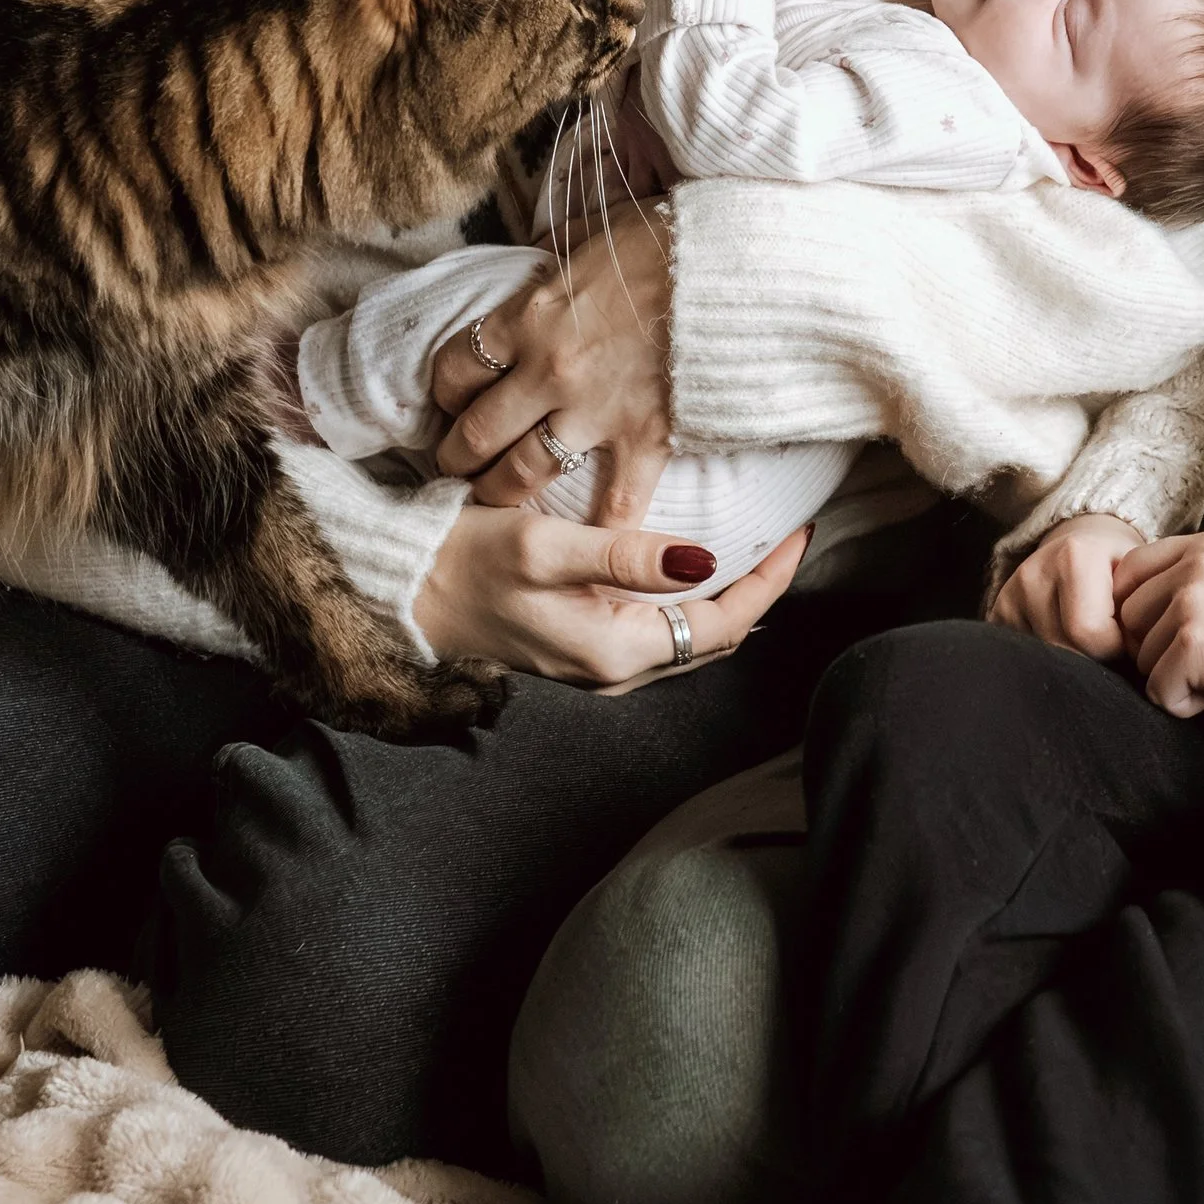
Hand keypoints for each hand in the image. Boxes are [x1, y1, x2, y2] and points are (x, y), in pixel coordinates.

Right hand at [415, 507, 809, 688]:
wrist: (402, 593)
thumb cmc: (465, 564)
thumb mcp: (546, 548)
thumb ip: (627, 556)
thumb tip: (707, 560)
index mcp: (616, 652)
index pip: (725, 625)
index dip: (770, 580)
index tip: (801, 531)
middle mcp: (615, 672)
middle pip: (716, 637)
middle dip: (760, 588)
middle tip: (793, 531)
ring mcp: (598, 666)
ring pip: (691, 636)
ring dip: (730, 595)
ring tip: (760, 543)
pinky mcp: (582, 649)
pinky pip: (661, 631)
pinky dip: (693, 600)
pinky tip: (699, 565)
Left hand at [429, 209, 671, 524]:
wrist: (735, 263)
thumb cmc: (666, 239)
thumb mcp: (594, 229)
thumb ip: (558, 252)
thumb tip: (543, 250)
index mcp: (529, 318)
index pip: (456, 369)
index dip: (447, 391)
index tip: (455, 400)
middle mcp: (548, 372)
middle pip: (476, 434)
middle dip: (457, 455)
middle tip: (458, 464)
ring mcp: (594, 411)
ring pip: (521, 475)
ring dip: (501, 492)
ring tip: (499, 498)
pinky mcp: (645, 436)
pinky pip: (616, 501)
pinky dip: (603, 528)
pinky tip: (593, 547)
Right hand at [990, 512, 1146, 657]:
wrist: (1084, 543)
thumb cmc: (1120, 568)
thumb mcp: (1142, 579)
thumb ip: (1143, 613)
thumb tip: (1136, 661)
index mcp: (1074, 555)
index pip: (1090, 633)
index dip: (1117, 648)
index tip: (1129, 638)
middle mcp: (1032, 572)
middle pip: (1064, 650)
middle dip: (1096, 660)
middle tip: (1112, 645)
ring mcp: (1009, 594)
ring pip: (1045, 659)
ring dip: (1074, 662)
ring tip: (1090, 642)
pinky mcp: (998, 614)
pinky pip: (1027, 657)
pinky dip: (1052, 659)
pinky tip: (1067, 642)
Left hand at [1112, 532, 1203, 717]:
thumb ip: (1195, 579)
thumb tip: (1142, 618)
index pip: (1129, 572)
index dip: (1142, 612)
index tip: (1173, 635)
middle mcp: (1193, 566)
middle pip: (1128, 618)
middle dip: (1157, 648)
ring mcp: (1191, 603)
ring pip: (1141, 658)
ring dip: (1175, 677)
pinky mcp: (1194, 645)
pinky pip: (1159, 691)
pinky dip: (1188, 704)